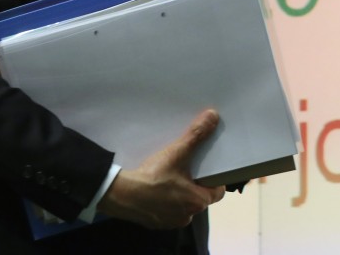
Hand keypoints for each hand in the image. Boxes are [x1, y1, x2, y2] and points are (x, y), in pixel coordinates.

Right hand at [97, 109, 226, 229]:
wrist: (122, 194)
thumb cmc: (153, 177)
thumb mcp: (176, 153)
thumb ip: (196, 135)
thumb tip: (213, 116)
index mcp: (198, 202)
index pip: (216, 192)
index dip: (213, 179)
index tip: (206, 169)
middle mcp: (188, 216)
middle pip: (198, 198)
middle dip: (194, 185)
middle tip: (185, 170)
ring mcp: (171, 222)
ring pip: (182, 206)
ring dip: (178, 195)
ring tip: (168, 178)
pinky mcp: (156, 224)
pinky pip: (166, 212)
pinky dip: (163, 203)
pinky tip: (154, 190)